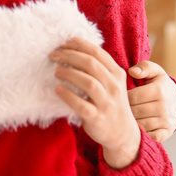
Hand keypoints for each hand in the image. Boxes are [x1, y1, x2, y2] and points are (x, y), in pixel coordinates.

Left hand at [51, 38, 140, 169]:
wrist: (122, 133)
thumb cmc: (110, 103)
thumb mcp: (111, 83)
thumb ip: (98, 69)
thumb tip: (71, 50)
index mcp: (117, 73)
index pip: (97, 52)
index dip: (78, 45)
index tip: (63, 43)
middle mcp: (114, 86)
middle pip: (91, 63)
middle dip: (70, 56)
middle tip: (54, 55)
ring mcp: (107, 103)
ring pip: (88, 82)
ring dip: (69, 73)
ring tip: (56, 70)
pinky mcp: (97, 118)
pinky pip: (81, 105)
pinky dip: (67, 95)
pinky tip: (57, 89)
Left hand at [127, 61, 175, 142]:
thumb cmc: (159, 84)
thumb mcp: (155, 72)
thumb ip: (144, 67)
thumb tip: (132, 71)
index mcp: (159, 90)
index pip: (131, 97)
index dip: (122, 98)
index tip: (119, 96)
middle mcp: (164, 106)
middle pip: (134, 112)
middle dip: (124, 110)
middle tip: (120, 108)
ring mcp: (166, 121)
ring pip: (140, 125)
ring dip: (131, 123)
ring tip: (127, 117)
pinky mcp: (167, 132)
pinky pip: (151, 137)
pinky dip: (144, 135)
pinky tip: (138, 129)